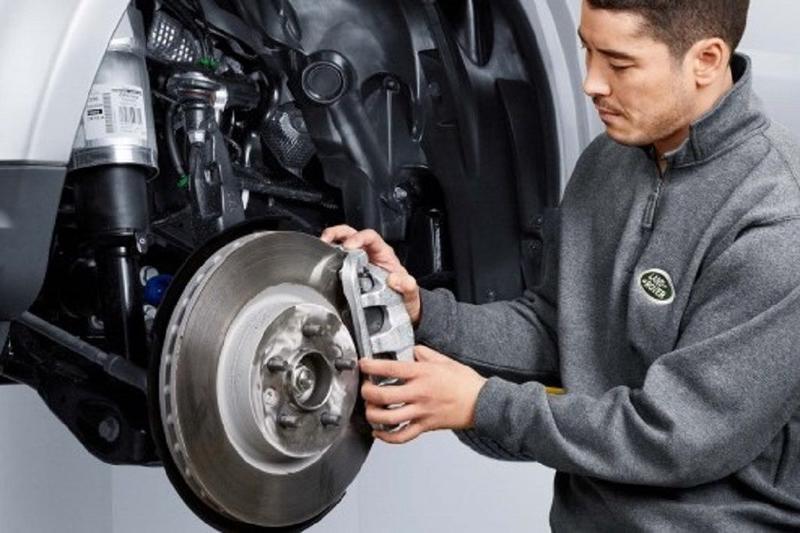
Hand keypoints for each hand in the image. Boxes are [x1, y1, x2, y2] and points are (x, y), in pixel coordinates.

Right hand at [321, 225, 420, 324]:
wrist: (401, 312)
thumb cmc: (405, 299)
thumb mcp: (411, 294)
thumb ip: (407, 285)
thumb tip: (395, 279)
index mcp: (384, 254)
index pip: (370, 237)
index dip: (358, 238)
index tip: (349, 246)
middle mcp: (369, 255)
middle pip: (351, 234)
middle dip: (337, 234)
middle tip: (327, 241)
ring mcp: (358, 263)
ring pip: (341, 245)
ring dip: (329, 244)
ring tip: (319, 251)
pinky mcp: (349, 274)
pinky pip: (337, 262)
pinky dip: (327, 261)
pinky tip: (321, 266)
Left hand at [359, 345, 487, 443]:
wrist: (482, 402)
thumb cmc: (465, 382)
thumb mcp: (445, 360)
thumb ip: (425, 353)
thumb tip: (412, 350)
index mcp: (423, 374)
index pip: (390, 368)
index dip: (371, 366)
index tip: (363, 364)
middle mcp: (419, 393)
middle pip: (383, 396)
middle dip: (367, 393)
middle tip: (364, 389)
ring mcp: (422, 411)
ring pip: (389, 418)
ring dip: (373, 415)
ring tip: (369, 409)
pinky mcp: (426, 426)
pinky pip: (402, 436)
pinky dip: (386, 437)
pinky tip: (378, 432)